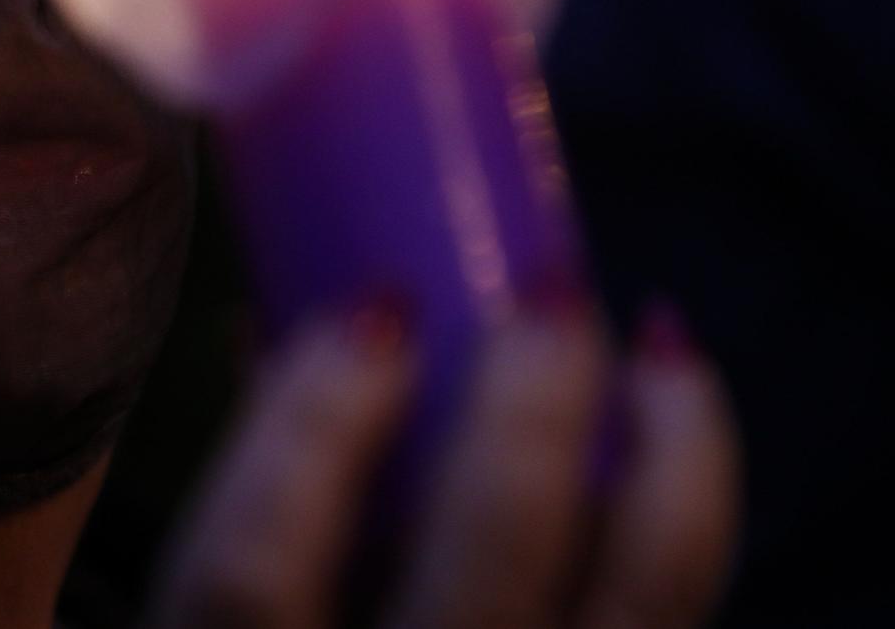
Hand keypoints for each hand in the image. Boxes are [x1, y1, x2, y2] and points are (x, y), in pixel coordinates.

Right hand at [149, 298, 738, 628]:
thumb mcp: (206, 611)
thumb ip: (246, 495)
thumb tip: (288, 323)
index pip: (252, 576)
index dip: (309, 436)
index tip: (376, 307)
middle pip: (478, 582)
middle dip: (524, 425)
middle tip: (549, 298)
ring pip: (632, 611)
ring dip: (669, 461)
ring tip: (657, 339)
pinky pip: (666, 622)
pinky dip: (688, 512)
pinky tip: (677, 425)